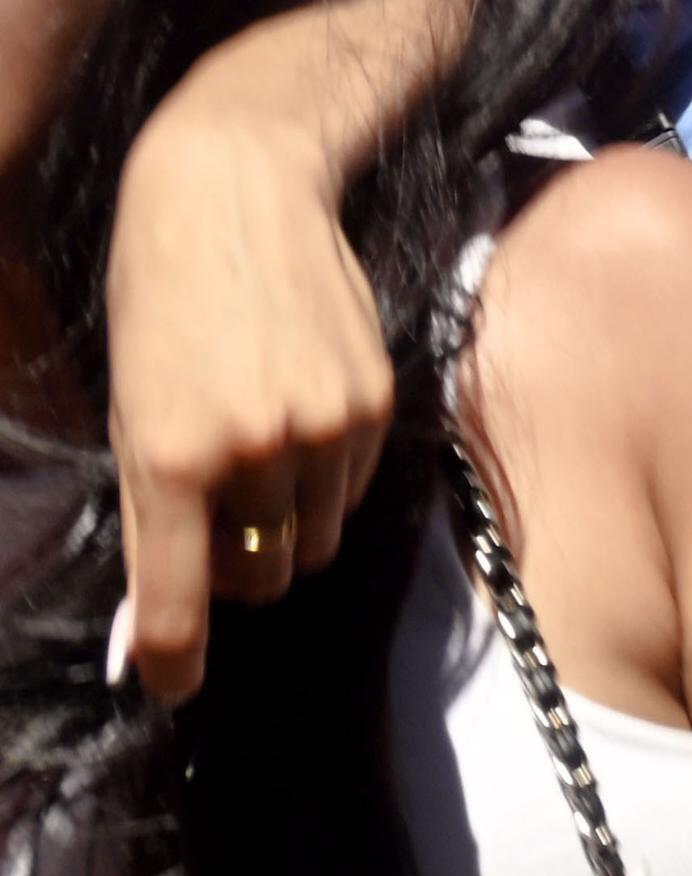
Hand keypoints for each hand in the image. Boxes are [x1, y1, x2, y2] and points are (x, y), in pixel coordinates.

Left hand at [104, 108, 393, 703]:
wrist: (236, 191)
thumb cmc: (158, 302)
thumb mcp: (129, 414)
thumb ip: (148, 521)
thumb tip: (151, 636)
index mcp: (172, 458)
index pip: (178, 607)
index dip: (173, 663)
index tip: (172, 684)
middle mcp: (255, 450)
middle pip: (261, 578)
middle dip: (236, 567)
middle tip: (214, 518)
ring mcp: (325, 426)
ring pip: (316, 538)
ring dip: (288, 523)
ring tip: (260, 453)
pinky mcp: (377, 401)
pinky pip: (356, 487)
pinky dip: (329, 476)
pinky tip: (302, 415)